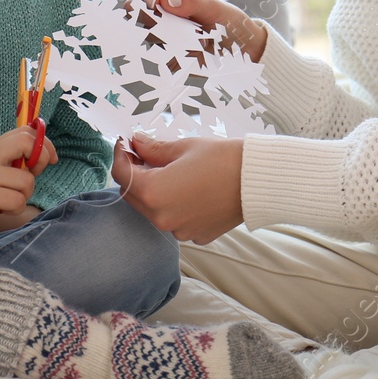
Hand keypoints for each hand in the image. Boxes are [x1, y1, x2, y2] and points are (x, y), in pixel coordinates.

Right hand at [0, 127, 58, 243]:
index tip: (49, 160)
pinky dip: (14, 209)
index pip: (27, 131)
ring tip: (7, 200)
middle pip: (27, 142)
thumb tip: (47, 153)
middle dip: (41, 160)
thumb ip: (16, 158)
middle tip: (30, 177)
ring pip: (27, 181)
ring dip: (25, 195)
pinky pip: (17, 200)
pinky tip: (1, 209)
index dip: (45, 144)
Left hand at [111, 130, 243, 243]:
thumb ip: (153, 149)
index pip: (121, 175)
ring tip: (170, 171)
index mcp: (153, 193)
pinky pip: (175, 219)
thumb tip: (137, 143)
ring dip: (154, 192)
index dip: (120, 155)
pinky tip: (190, 189)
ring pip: (154, 210)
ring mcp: (179, 230)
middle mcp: (161, 217)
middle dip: (135, 175)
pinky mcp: (195, 235)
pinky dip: (175, 206)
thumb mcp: (183, 147)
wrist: (257, 180)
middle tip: (144, 155)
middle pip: (134, 196)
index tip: (125, 144)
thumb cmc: (222, 160)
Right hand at [134, 0, 268, 62]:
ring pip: (140, 33)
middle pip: (135, 9)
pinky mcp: (166, 53)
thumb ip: (192, 3)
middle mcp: (162, 11)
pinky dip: (156, 55)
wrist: (242, 50)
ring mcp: (162, 33)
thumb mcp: (214, 8)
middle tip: (149, 22)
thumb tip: (165, 1)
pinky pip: (153, 55)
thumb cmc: (229, 21)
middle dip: (138, 15)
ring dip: (148, 36)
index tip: (151, 2)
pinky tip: (167, 56)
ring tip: (163, 41)